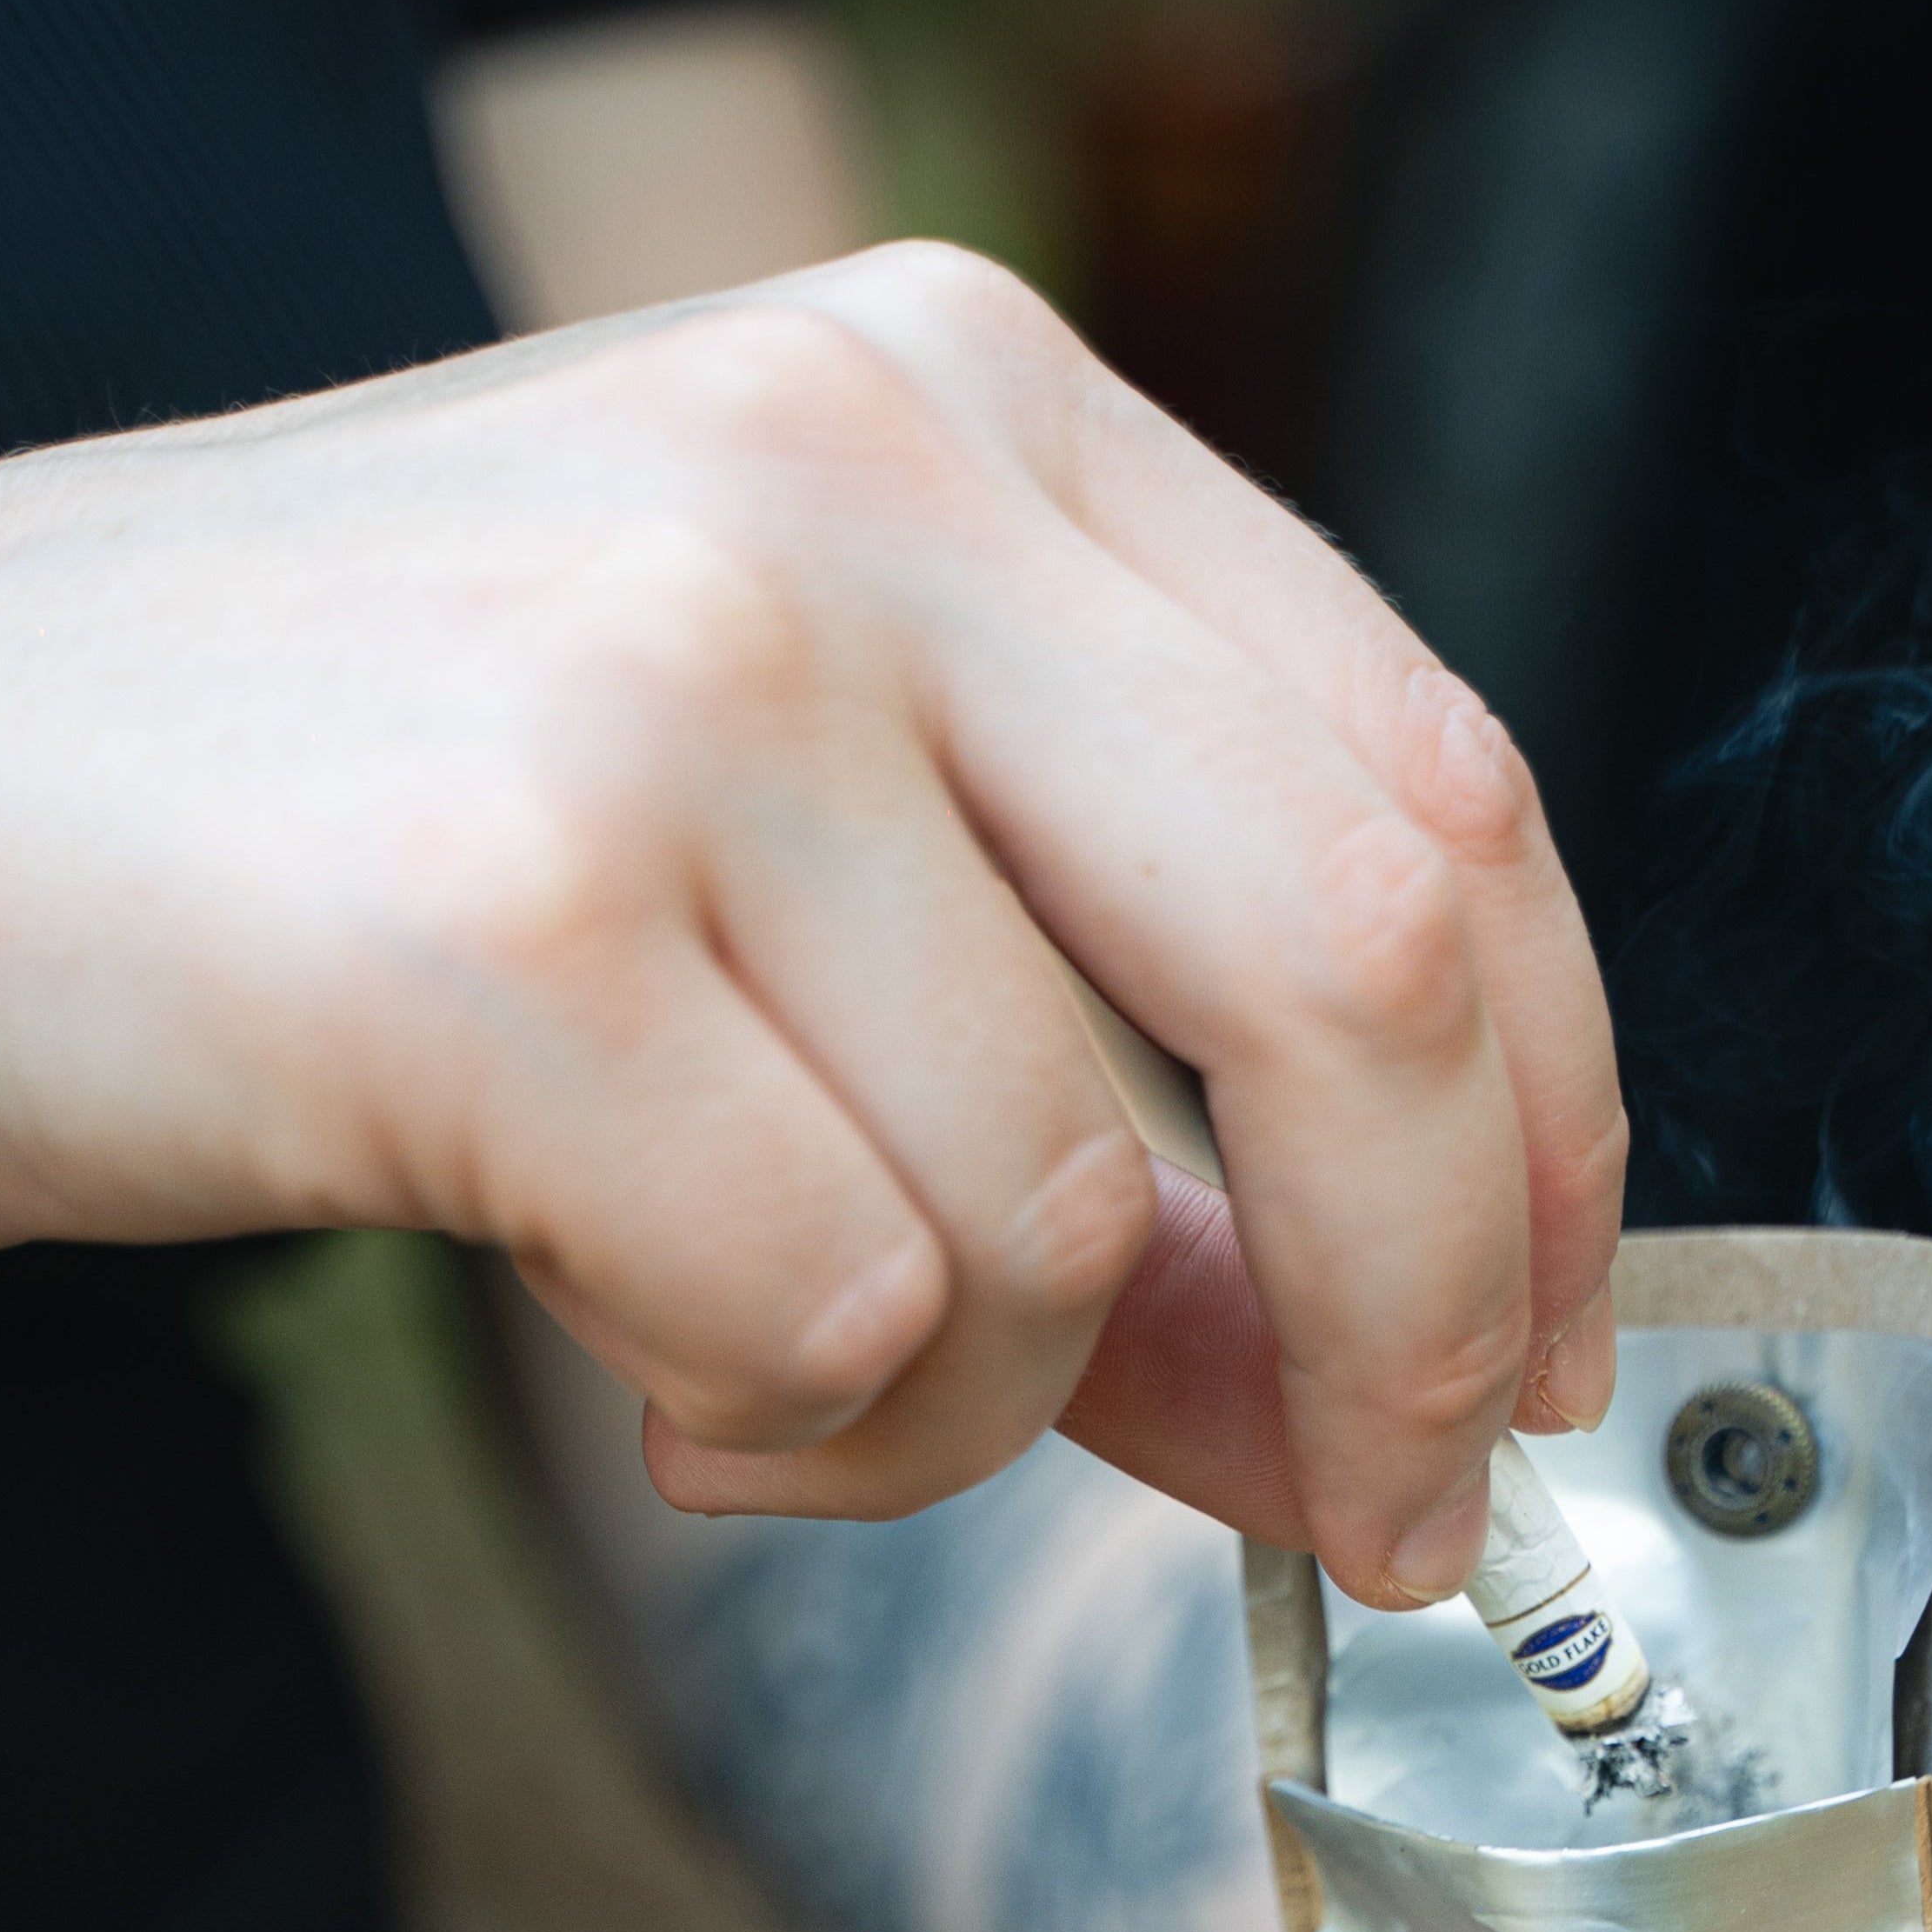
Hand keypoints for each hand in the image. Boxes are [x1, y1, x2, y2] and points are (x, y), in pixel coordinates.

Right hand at [0, 247, 1625, 1599]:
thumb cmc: (374, 829)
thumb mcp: (803, 865)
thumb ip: (1113, 1078)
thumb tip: (1372, 1390)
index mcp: (976, 409)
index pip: (1438, 789)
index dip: (1557, 1116)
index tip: (1552, 1338)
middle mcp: (858, 482)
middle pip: (1363, 970)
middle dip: (1426, 1318)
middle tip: (1394, 1522)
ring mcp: (678, 675)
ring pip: (1071, 1210)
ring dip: (976, 1408)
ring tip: (775, 1363)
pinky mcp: (505, 918)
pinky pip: (843, 1311)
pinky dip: (793, 1429)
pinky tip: (647, 1359)